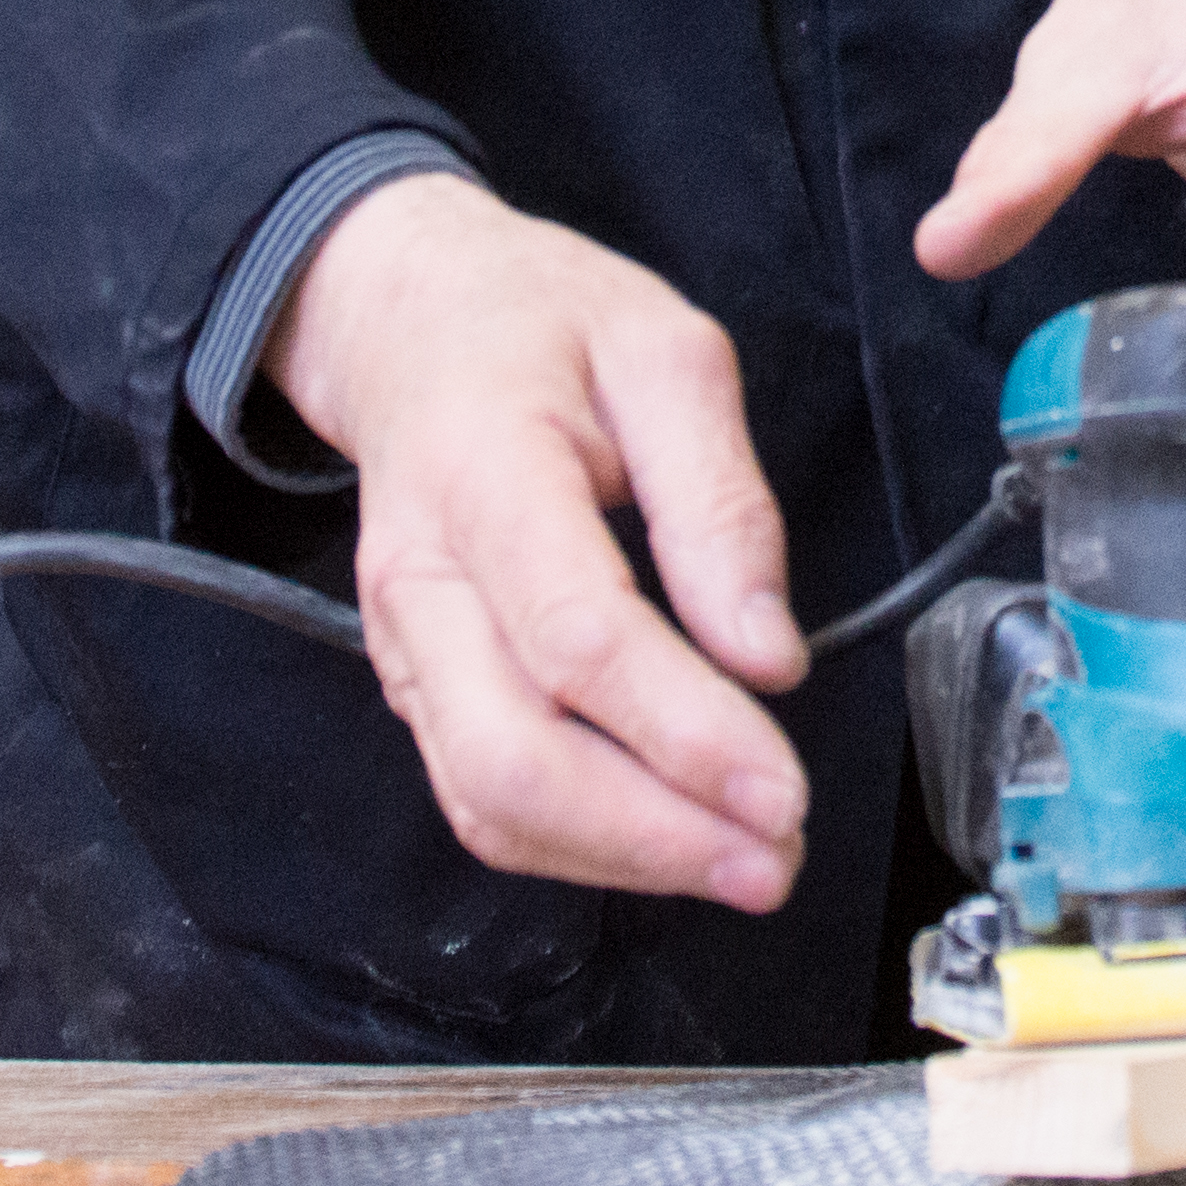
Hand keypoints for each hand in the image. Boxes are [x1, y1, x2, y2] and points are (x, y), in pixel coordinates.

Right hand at [265, 173, 806, 907]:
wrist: (409, 322)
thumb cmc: (540, 325)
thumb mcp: (667, 352)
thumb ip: (721, 501)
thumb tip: (767, 656)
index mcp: (482, 472)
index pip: (576, 639)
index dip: (683, 733)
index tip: (782, 789)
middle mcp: (419, 578)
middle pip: (512, 757)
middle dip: (652, 836)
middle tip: (775, 859)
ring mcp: (402, 645)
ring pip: (489, 801)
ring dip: (620, 859)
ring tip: (742, 864)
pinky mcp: (415, 687)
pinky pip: (481, 798)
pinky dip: (577, 846)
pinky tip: (667, 841)